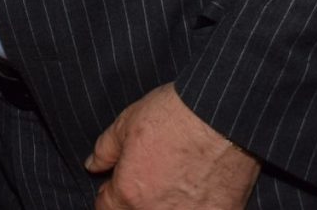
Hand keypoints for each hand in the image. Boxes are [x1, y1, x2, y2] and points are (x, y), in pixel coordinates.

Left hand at [85, 84, 257, 209]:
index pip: (105, 208)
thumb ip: (106, 150)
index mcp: (129, 193)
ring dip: (164, 206)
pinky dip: (196, 206)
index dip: (108, 195)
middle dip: (135, 203)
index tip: (117, 185)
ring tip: (174, 185)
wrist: (223, 117)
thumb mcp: (127, 123)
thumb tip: (93, 165)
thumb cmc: (174, 115)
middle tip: (149, 181)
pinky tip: (199, 191)